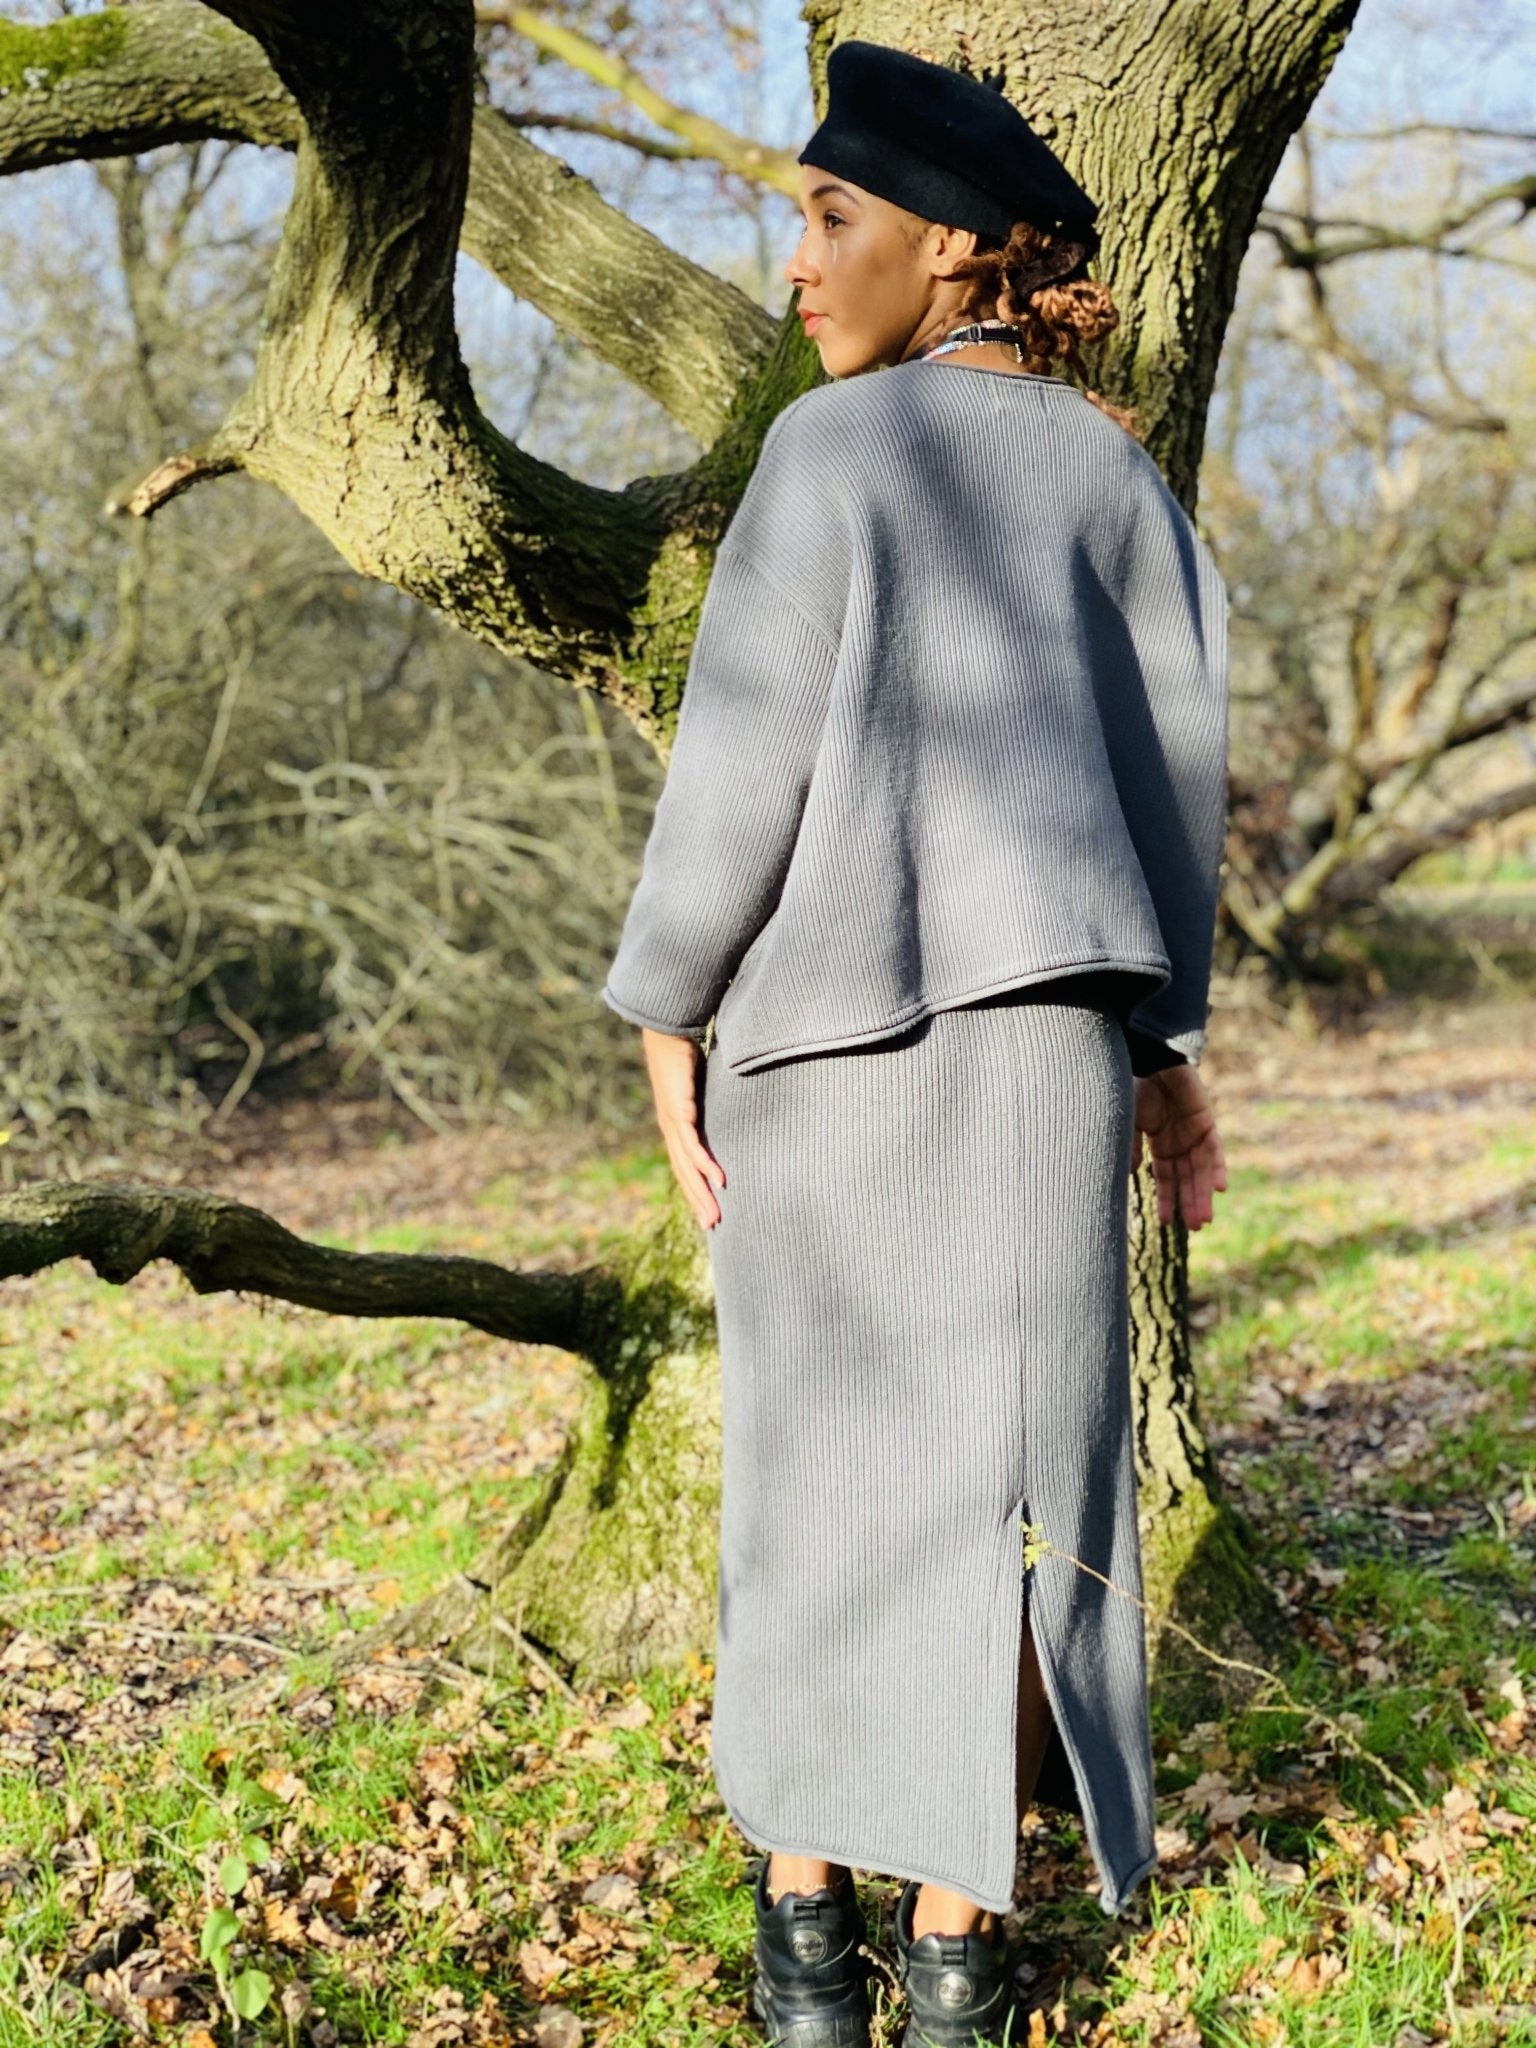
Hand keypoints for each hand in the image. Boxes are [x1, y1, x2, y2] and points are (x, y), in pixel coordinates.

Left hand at [642, 1028, 725, 1229]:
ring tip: (715, 1215)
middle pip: (684, 1174)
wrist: (666, 1031)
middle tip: (712, 1227)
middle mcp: (671, 1129)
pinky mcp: (678, 1111)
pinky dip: (705, 1164)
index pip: (684, 1166)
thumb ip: (711, 1102)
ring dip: (702, 1193)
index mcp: (675, 1126)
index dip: (695, 1189)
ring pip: (686, 1167)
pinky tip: (719, 1180)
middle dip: (698, 1202)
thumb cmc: (684, 1054)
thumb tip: (732, 1106)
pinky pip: (693, 1145)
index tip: (709, 1210)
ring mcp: (672, 1122)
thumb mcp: (702, 1086)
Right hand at [1131, 1065, 1226, 1229]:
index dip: (1166, 1199)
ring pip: (1201, 1169)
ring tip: (1204, 1218)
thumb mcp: (1127, 1123)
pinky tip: (1219, 1188)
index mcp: (1158, 1142)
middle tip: (1194, 1227)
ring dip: (1203, 1193)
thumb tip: (1133, 1174)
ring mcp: (1193, 1132)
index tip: (1164, 1223)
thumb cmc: (1132, 1088)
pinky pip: (1215, 1149)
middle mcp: (1178, 1140)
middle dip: (1190, 1202)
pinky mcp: (1206, 1122)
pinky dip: (1217, 1168)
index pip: (1164, 1177)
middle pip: (1187, 1178)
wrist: (1148, 1060)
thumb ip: (1132, 1147)